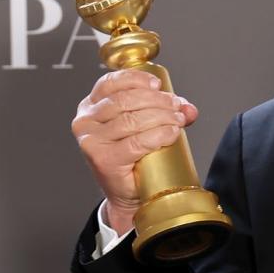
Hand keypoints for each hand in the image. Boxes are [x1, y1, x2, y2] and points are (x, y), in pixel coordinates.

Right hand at [70, 70, 198, 234]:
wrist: (127, 193)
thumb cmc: (134, 157)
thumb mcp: (145, 125)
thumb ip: (166, 111)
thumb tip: (188, 108)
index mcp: (90, 106)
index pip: (110, 83)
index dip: (136, 79)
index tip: (158, 84)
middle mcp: (85, 121)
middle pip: (125, 100)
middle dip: (157, 100)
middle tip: (176, 107)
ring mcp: (91, 141)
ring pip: (132, 120)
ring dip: (162, 117)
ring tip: (178, 121)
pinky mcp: (103, 159)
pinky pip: (136, 143)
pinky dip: (159, 135)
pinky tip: (171, 133)